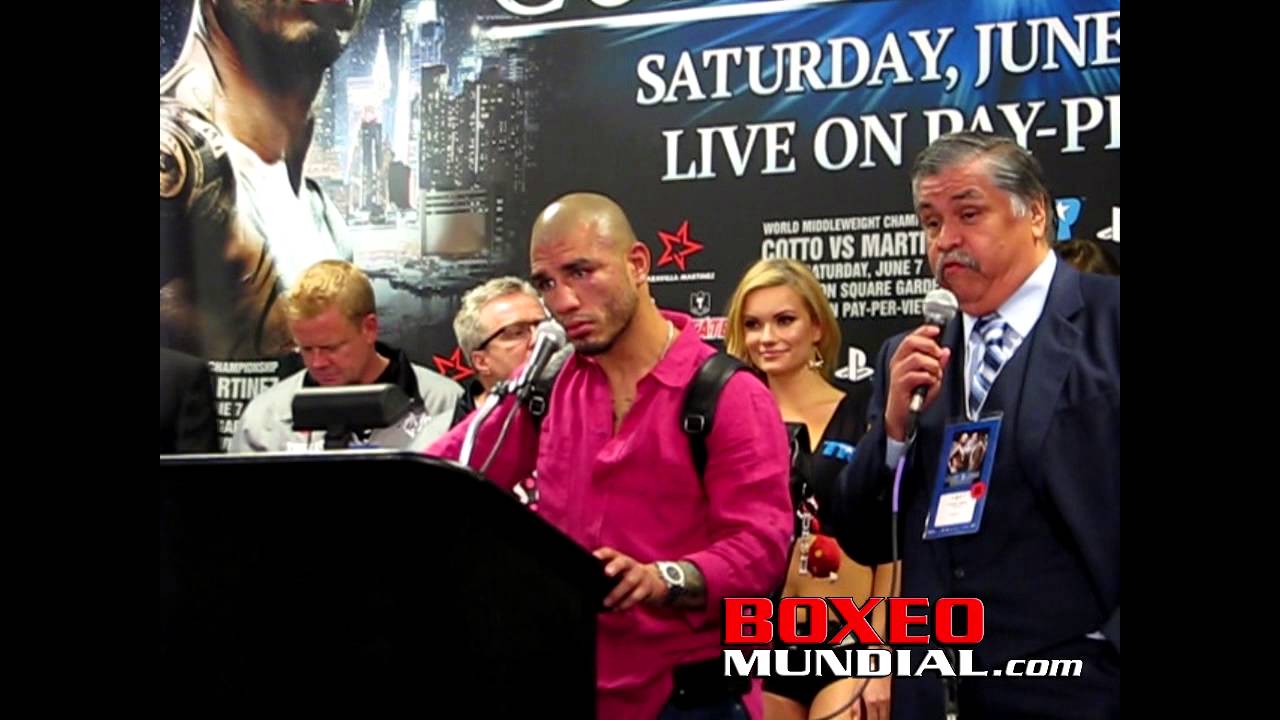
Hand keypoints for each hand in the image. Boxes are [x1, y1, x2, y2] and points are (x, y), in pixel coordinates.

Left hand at [595, 547, 667, 610]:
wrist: (652, 582)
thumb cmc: (627, 576)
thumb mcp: (618, 571)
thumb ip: (603, 572)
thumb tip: (585, 581)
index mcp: (619, 559)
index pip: (610, 552)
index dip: (603, 554)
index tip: (594, 557)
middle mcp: (630, 564)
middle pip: (623, 562)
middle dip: (615, 566)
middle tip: (606, 573)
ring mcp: (640, 575)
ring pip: (629, 581)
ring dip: (617, 593)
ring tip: (606, 603)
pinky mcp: (646, 588)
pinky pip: (636, 596)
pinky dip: (625, 604)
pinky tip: (616, 608)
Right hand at [884, 325, 950, 440]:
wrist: (901, 416)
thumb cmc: (912, 396)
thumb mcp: (930, 377)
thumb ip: (937, 363)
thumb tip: (945, 352)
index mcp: (903, 357)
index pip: (912, 337)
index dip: (924, 330)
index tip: (936, 330)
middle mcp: (898, 362)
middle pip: (911, 342)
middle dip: (930, 346)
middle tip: (938, 356)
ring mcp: (898, 372)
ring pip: (917, 358)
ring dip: (932, 366)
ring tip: (934, 375)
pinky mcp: (900, 384)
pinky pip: (919, 375)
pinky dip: (929, 379)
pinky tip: (929, 385)